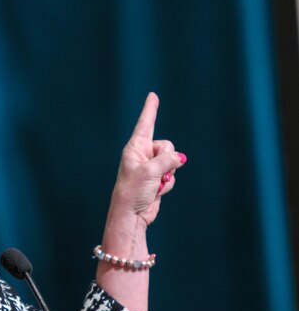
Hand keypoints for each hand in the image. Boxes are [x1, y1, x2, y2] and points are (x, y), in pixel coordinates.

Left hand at [109, 92, 185, 225]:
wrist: (132, 215)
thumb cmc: (133, 191)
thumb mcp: (150, 171)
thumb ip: (167, 159)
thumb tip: (179, 158)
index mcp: (134, 149)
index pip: (145, 124)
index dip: (150, 109)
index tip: (153, 95)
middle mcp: (142, 155)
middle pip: (167, 145)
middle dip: (167, 158)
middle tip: (154, 173)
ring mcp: (150, 167)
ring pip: (172, 161)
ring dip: (167, 175)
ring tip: (152, 185)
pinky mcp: (157, 179)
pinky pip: (171, 175)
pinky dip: (167, 184)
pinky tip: (156, 192)